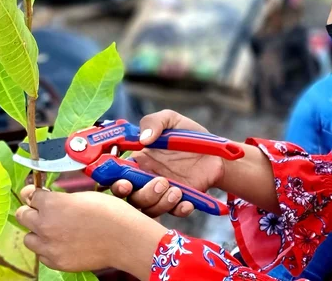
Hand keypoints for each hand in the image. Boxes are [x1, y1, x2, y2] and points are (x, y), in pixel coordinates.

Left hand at [15, 185, 166, 278]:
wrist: (124, 239)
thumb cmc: (110, 213)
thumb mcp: (84, 196)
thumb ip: (62, 199)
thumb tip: (51, 201)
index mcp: (51, 203)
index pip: (30, 195)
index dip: (36, 194)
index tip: (38, 195)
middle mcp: (45, 224)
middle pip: (22, 215)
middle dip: (31, 211)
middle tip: (42, 211)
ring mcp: (48, 245)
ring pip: (29, 237)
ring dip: (37, 232)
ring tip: (53, 230)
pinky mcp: (56, 262)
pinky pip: (42, 254)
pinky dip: (48, 249)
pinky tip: (63, 243)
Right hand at [111, 110, 226, 217]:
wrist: (215, 149)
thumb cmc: (188, 134)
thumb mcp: (170, 119)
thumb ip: (153, 122)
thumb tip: (143, 139)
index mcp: (138, 161)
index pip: (117, 176)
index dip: (115, 183)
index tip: (125, 183)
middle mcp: (146, 179)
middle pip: (132, 198)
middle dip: (141, 196)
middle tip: (159, 182)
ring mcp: (162, 192)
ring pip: (150, 209)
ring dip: (160, 202)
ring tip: (177, 190)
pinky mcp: (180, 200)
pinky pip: (173, 213)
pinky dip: (178, 210)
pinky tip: (187, 201)